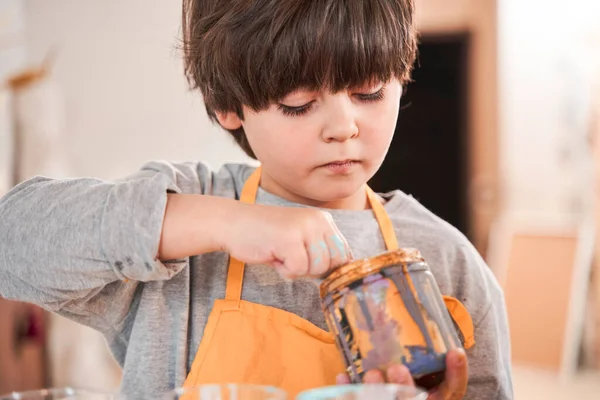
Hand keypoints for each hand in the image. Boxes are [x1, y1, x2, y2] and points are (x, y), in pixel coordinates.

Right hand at [221, 203, 351, 277]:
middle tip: (292, 259)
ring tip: (281, 254)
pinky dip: (284, 270)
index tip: (309, 265)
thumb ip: (320, 249)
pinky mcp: (290, 239)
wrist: (233, 223)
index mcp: (324, 219)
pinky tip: (273, 256)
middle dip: (313, 269)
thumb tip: (341, 273)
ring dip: (297, 270)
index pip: (344, 253)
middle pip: (334, 263)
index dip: (328, 267)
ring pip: (317, 268)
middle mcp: (318, 220)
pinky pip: (298, 270)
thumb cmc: (266, 235)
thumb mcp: (300, 236)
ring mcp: (305, 228)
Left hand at [335, 349, 467, 399]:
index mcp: (437, 395)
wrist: (391, 390)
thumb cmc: (409, 373)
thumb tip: (409, 297)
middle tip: (397, 368)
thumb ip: (420, 345)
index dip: (457, 373)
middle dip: (405, 387)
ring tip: (371, 373)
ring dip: (378, 392)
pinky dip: (349, 391)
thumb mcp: (422, 363)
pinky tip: (343, 375)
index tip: (455, 351)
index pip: (454, 389)